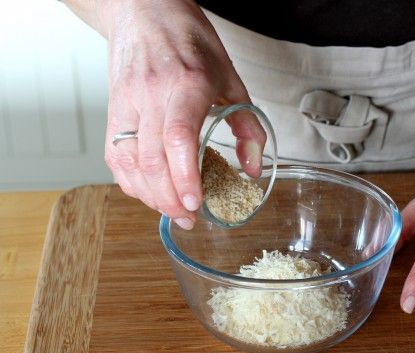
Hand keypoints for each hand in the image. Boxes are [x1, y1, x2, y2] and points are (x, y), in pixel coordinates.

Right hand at [102, 0, 263, 228]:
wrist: (144, 11)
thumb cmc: (189, 40)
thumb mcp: (230, 78)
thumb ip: (246, 125)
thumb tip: (252, 167)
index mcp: (187, 83)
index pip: (178, 136)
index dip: (185, 176)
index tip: (197, 203)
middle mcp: (151, 94)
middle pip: (152, 158)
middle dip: (170, 198)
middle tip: (190, 219)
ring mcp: (126, 102)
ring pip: (129, 161)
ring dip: (150, 195)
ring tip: (173, 211)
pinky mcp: (112, 109)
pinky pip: (115, 155)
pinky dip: (131, 181)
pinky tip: (149, 192)